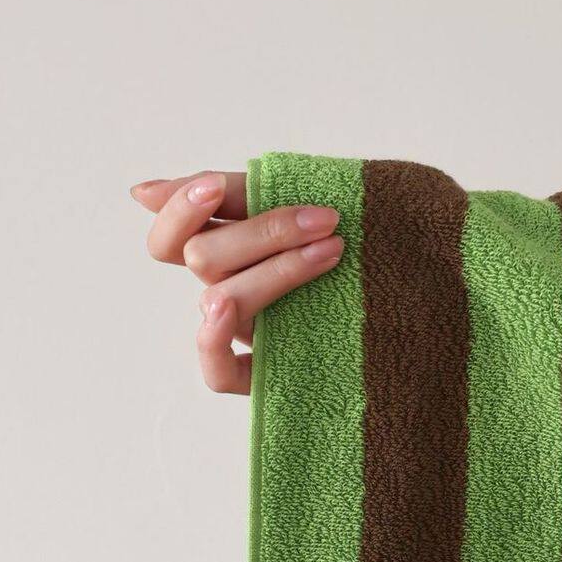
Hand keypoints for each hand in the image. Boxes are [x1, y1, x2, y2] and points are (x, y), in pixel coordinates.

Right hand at [130, 170, 344, 392]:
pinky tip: (228, 315)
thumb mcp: (299, 203)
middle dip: (263, 233)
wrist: (421, 291)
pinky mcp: (266, 373)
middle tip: (327, 218)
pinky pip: (218, 373)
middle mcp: (228, 291)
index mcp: (228, 252)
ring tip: (333, 249)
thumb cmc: (357, 244)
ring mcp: (246, 333)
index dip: (180, 210)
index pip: (171, 236)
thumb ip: (237, 194)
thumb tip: (140, 192)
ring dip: (275, 271)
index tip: (216, 188)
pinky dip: (213, 345)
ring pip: (222, 299)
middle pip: (204, 259)